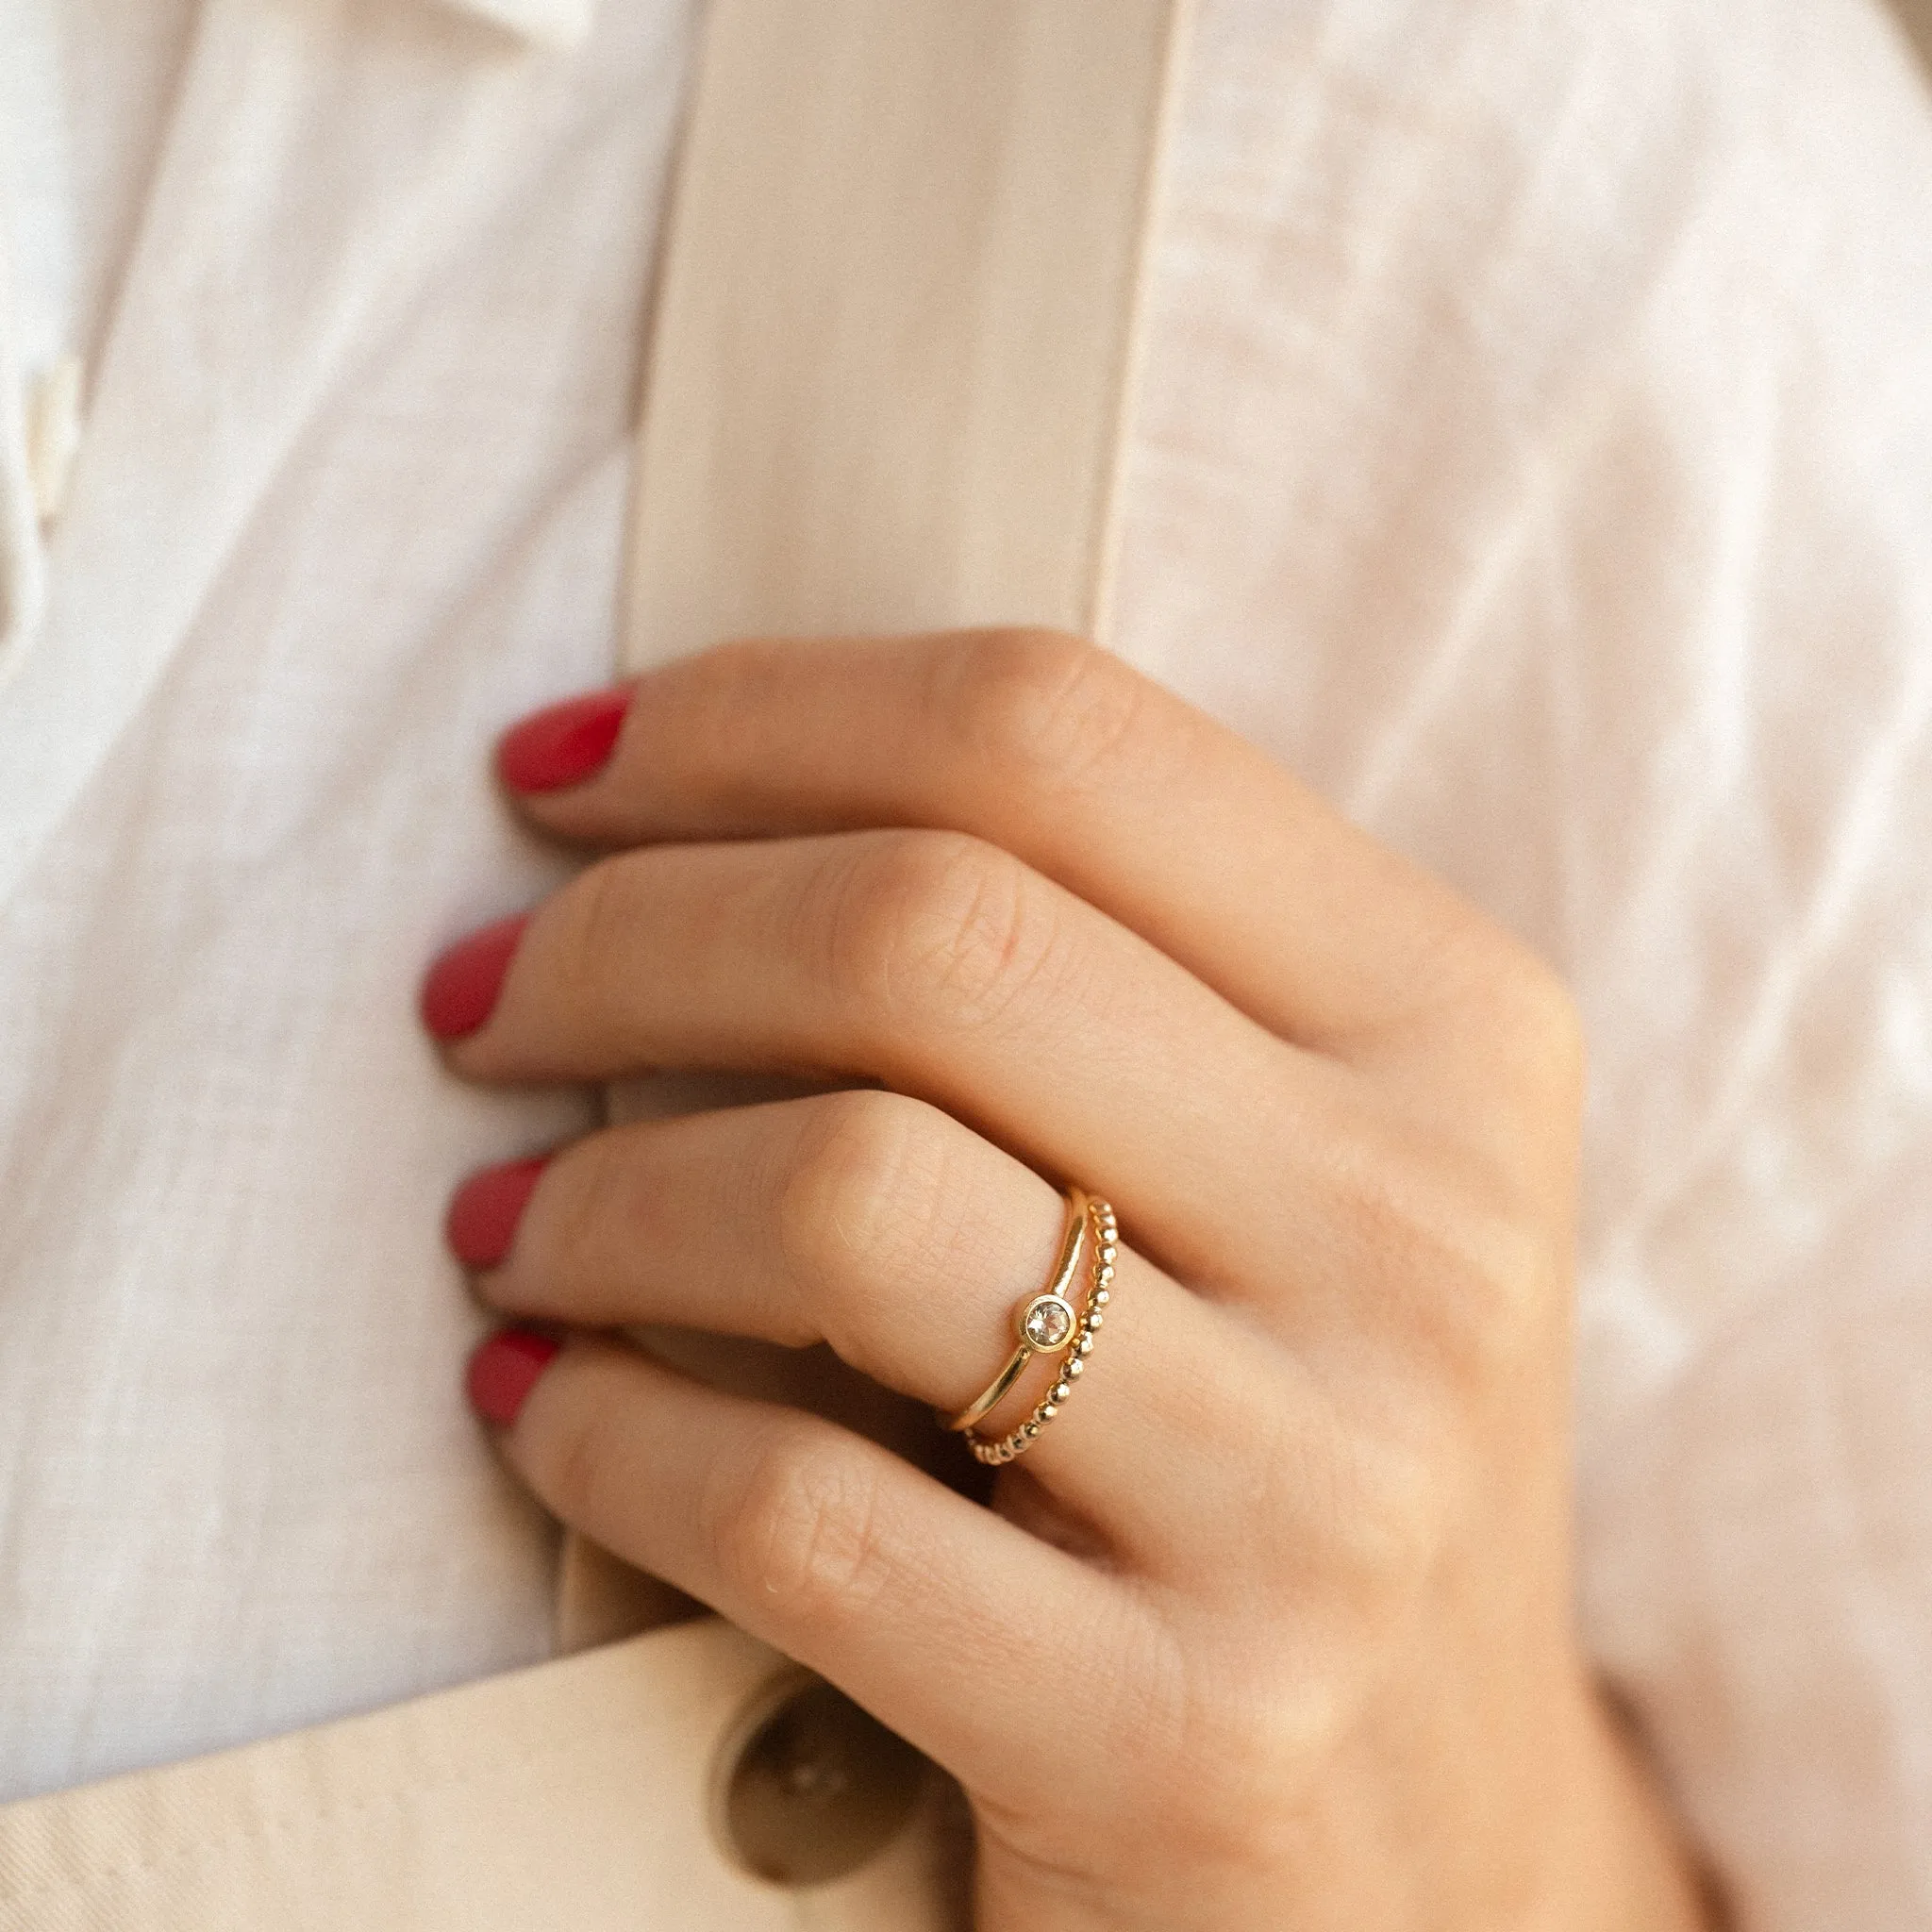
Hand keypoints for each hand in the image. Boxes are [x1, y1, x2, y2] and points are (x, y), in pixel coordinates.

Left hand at [423, 629, 1715, 1930]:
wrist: (1429, 1837)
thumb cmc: (1288, 1425)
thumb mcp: (1278, 1151)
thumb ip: (1081, 956)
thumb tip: (682, 802)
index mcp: (1450, 1023)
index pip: (1055, 733)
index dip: (760, 712)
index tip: (564, 765)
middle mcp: (1425, 1230)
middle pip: (929, 932)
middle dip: (621, 935)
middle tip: (482, 999)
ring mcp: (1326, 1492)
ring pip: (843, 1197)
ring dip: (593, 1192)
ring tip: (504, 1221)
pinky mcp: (1189, 1732)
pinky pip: (799, 1512)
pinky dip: (605, 1432)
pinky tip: (542, 1405)